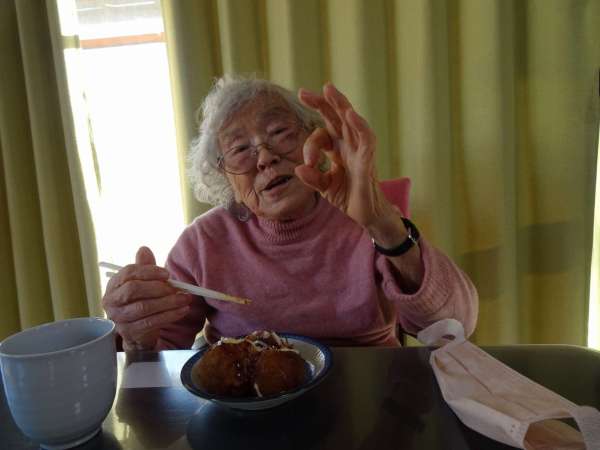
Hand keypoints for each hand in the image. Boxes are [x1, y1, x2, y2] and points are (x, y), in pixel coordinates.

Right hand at [102, 246, 191, 350]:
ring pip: (144, 307)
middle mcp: (111, 301)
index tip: (167, 274)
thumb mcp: (143, 282)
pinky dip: (170, 315)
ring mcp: (119, 318)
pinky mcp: (130, 332)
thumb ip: (144, 267)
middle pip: (133, 290)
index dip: (149, 271)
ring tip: (185, 299)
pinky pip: (152, 322)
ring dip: (168, 302)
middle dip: (158, 288)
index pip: (128, 273)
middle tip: (176, 288)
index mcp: (114, 285)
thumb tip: (144, 249)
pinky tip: (182, 310)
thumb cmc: (141, 301)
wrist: (138, 331)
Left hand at [295, 83, 395, 228]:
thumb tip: (298, 168)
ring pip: (352, 120)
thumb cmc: (349, 197)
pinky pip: (367, 138)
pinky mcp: (368, 160)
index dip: (311, 143)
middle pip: (336, 117)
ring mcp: (360, 150)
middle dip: (322, 103)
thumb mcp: (324, 187)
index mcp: (338, 149)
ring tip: (329, 90)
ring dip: (341, 104)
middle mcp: (349, 145)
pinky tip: (350, 114)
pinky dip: (360, 125)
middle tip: (303, 92)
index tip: (308, 162)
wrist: (367, 215)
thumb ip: (312, 178)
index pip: (322, 133)